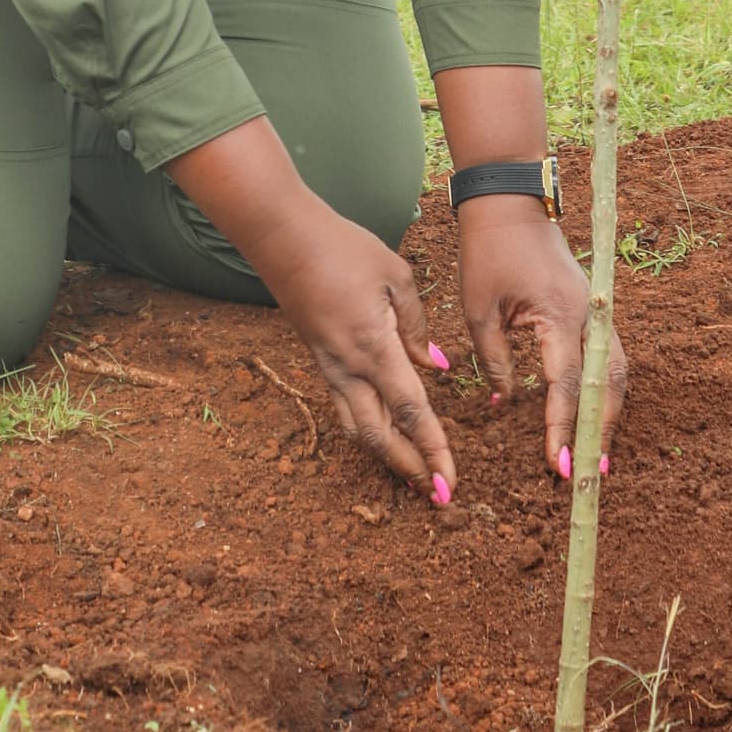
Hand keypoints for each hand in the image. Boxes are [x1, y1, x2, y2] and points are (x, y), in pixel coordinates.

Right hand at [257, 195, 458, 497]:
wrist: (282, 238)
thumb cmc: (343, 248)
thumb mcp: (396, 277)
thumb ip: (418, 326)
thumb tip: (437, 366)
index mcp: (374, 346)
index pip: (411, 410)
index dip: (432, 449)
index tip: (449, 481)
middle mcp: (348, 368)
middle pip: (381, 436)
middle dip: (409, 468)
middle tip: (436, 493)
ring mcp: (329, 368)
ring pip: (358, 429)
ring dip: (387, 456)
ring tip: (413, 475)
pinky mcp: (319, 361)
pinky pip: (345, 408)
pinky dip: (368, 431)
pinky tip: (386, 432)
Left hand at [457, 198, 627, 477]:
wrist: (508, 202)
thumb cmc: (488, 251)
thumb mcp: (479, 309)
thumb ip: (492, 359)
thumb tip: (502, 402)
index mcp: (560, 315)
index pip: (566, 384)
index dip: (562, 428)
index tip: (557, 463)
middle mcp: (589, 314)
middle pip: (608, 382)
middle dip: (602, 429)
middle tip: (591, 472)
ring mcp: (595, 308)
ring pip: (616, 369)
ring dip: (609, 410)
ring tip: (599, 451)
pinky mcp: (590, 305)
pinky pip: (608, 352)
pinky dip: (605, 385)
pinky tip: (595, 409)